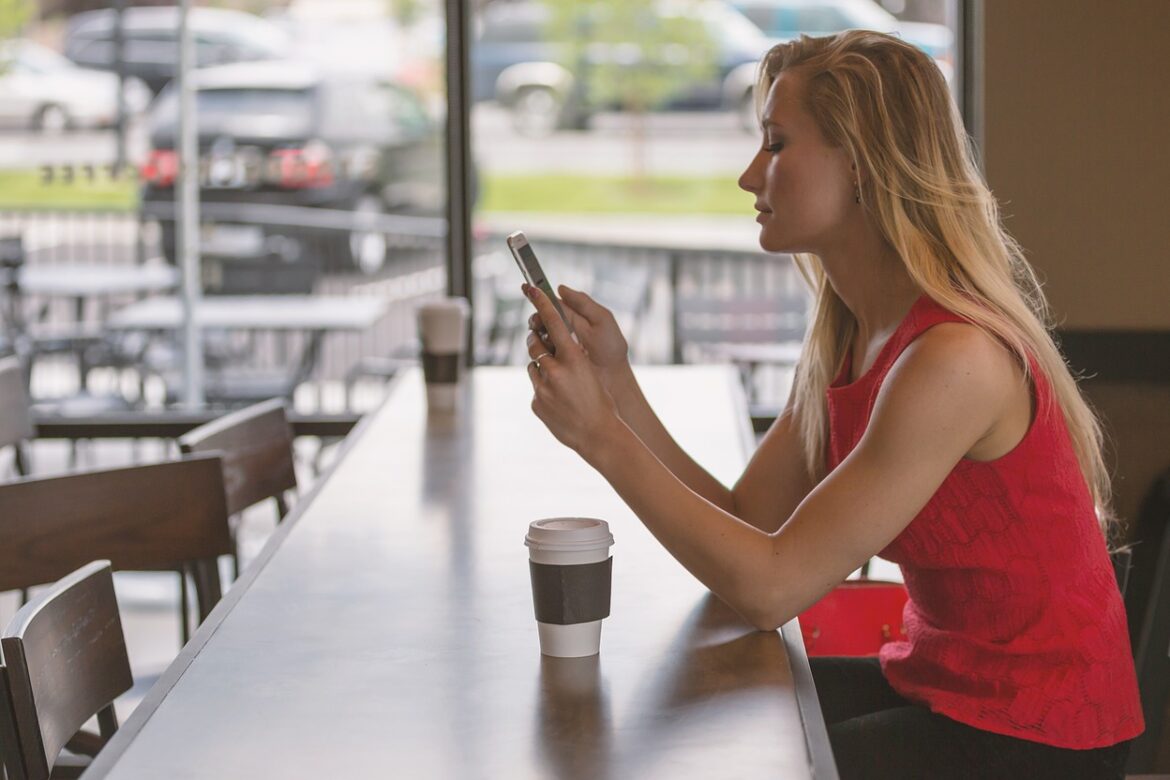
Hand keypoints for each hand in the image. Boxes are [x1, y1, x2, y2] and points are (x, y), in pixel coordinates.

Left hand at [523, 283, 623, 460]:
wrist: (598, 434)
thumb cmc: (601, 401)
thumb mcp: (590, 372)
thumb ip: (571, 357)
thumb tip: (555, 345)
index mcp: (573, 359)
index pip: (553, 323)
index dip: (541, 303)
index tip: (531, 289)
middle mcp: (555, 371)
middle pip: (534, 344)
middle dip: (535, 339)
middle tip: (539, 338)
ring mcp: (543, 389)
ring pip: (533, 367)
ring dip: (542, 368)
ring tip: (559, 382)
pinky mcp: (536, 403)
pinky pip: (536, 389)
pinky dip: (544, 390)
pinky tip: (559, 401)